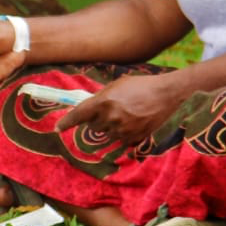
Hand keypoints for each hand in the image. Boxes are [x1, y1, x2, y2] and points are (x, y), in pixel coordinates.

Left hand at [55, 72, 184, 146]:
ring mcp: (123, 130)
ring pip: (107, 135)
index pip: (79, 115)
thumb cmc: (142, 85)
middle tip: (110, 112)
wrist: (167, 94)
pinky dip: (123, 133)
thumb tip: (90, 107)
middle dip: (97, 121)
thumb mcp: (118, 85)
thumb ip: (101, 97)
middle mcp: (111, 117)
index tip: (58, 128)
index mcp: (104, 101)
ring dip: (110, 127)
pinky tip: (134, 122)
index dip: (67, 122)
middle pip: (93, 127)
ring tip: (126, 115)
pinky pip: (120, 140)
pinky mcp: (134, 138)